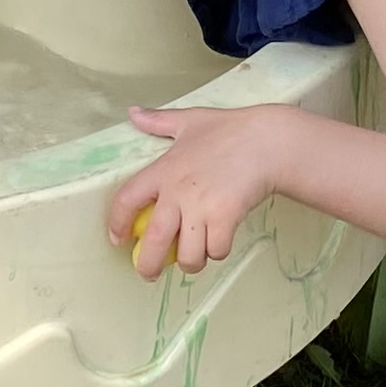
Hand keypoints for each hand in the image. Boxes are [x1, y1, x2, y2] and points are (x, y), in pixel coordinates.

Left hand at [106, 103, 290, 278]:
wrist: (267, 141)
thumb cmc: (230, 129)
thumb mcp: (189, 120)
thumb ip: (158, 121)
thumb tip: (133, 113)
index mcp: (163, 170)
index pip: (127, 200)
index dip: (117, 223)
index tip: (118, 238)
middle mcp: (178, 193)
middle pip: (152, 242)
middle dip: (147, 265)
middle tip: (149, 273)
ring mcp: (201, 208)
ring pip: (187, 255)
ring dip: (190, 261)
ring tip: (194, 256)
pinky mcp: (225, 219)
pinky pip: (215, 251)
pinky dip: (217, 252)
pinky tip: (220, 241)